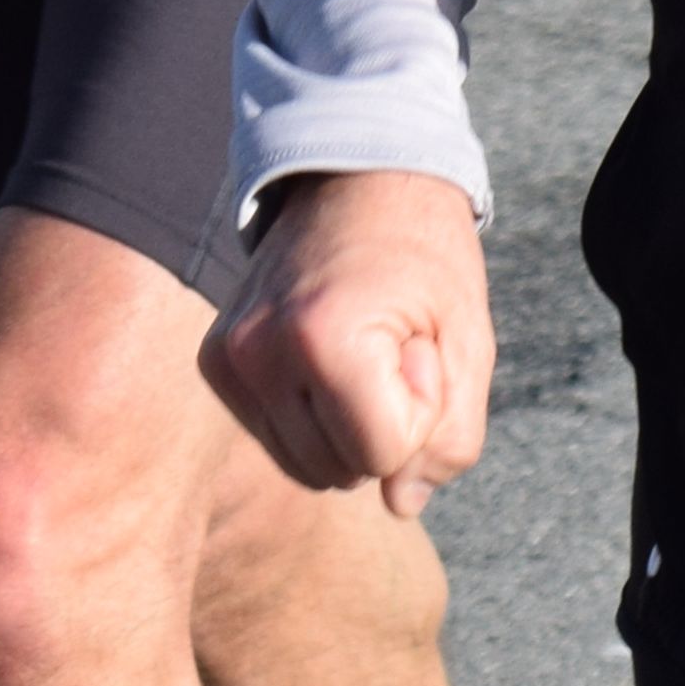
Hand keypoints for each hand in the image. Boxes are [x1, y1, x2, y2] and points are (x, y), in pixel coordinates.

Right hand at [204, 169, 494, 517]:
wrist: (358, 181)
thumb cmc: (426, 258)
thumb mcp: (468, 342)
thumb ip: (450, 436)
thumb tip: (400, 504)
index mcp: (323, 339)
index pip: (383, 456)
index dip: (421, 409)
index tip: (418, 342)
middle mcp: (258, 352)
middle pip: (343, 470)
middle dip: (386, 424)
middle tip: (395, 344)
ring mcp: (228, 359)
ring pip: (308, 466)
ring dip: (349, 425)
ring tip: (364, 349)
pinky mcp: (216, 365)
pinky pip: (278, 438)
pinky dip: (314, 415)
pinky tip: (330, 355)